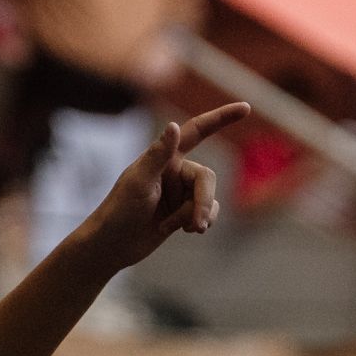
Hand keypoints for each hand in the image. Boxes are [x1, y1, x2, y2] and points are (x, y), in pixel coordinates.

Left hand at [69, 104, 247, 272]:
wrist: (110, 247)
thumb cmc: (118, 212)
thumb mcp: (138, 182)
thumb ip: (158, 155)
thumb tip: (173, 125)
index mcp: (163, 157)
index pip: (197, 131)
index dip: (221, 118)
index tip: (245, 107)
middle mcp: (174, 171)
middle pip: (207, 178)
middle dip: (203, 201)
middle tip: (195, 225)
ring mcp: (179, 192)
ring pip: (208, 198)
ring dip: (200, 215)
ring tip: (183, 229)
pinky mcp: (181, 212)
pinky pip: (207, 212)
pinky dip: (201, 222)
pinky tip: (186, 231)